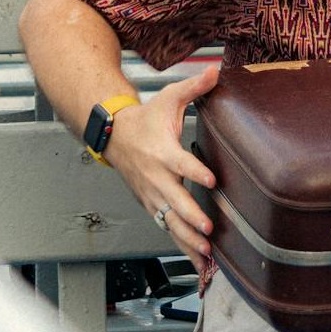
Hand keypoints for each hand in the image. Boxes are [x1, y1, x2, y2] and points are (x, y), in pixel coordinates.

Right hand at [104, 65, 219, 269]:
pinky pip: (167, 229)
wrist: (113, 135)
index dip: (195, 172)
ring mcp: (152, 194)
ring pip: (169, 222)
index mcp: (163, 151)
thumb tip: (217, 69)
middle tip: (208, 229)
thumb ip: (194, 86)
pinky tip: (199, 262)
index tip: (210, 180)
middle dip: (191, 217)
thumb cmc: (146, 118)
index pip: (180, 163)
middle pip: (174, 201)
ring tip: (206, 254)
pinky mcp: (151, 205)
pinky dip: (181, 246)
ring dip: (187, 239)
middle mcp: (156, 177)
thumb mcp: (168, 98)